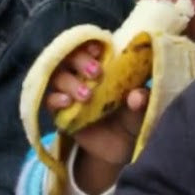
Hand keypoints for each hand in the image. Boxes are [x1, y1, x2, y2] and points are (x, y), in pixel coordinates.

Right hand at [44, 42, 148, 193]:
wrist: (120, 150)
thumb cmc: (132, 120)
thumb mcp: (143, 112)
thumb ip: (143, 102)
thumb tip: (136, 97)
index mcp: (105, 66)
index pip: (91, 46)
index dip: (91, 44)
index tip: (100, 50)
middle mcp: (84, 75)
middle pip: (71, 56)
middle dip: (81, 60)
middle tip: (97, 73)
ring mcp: (71, 92)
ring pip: (58, 76)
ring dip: (70, 81)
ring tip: (87, 95)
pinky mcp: (61, 112)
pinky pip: (51, 101)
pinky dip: (57, 99)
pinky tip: (69, 103)